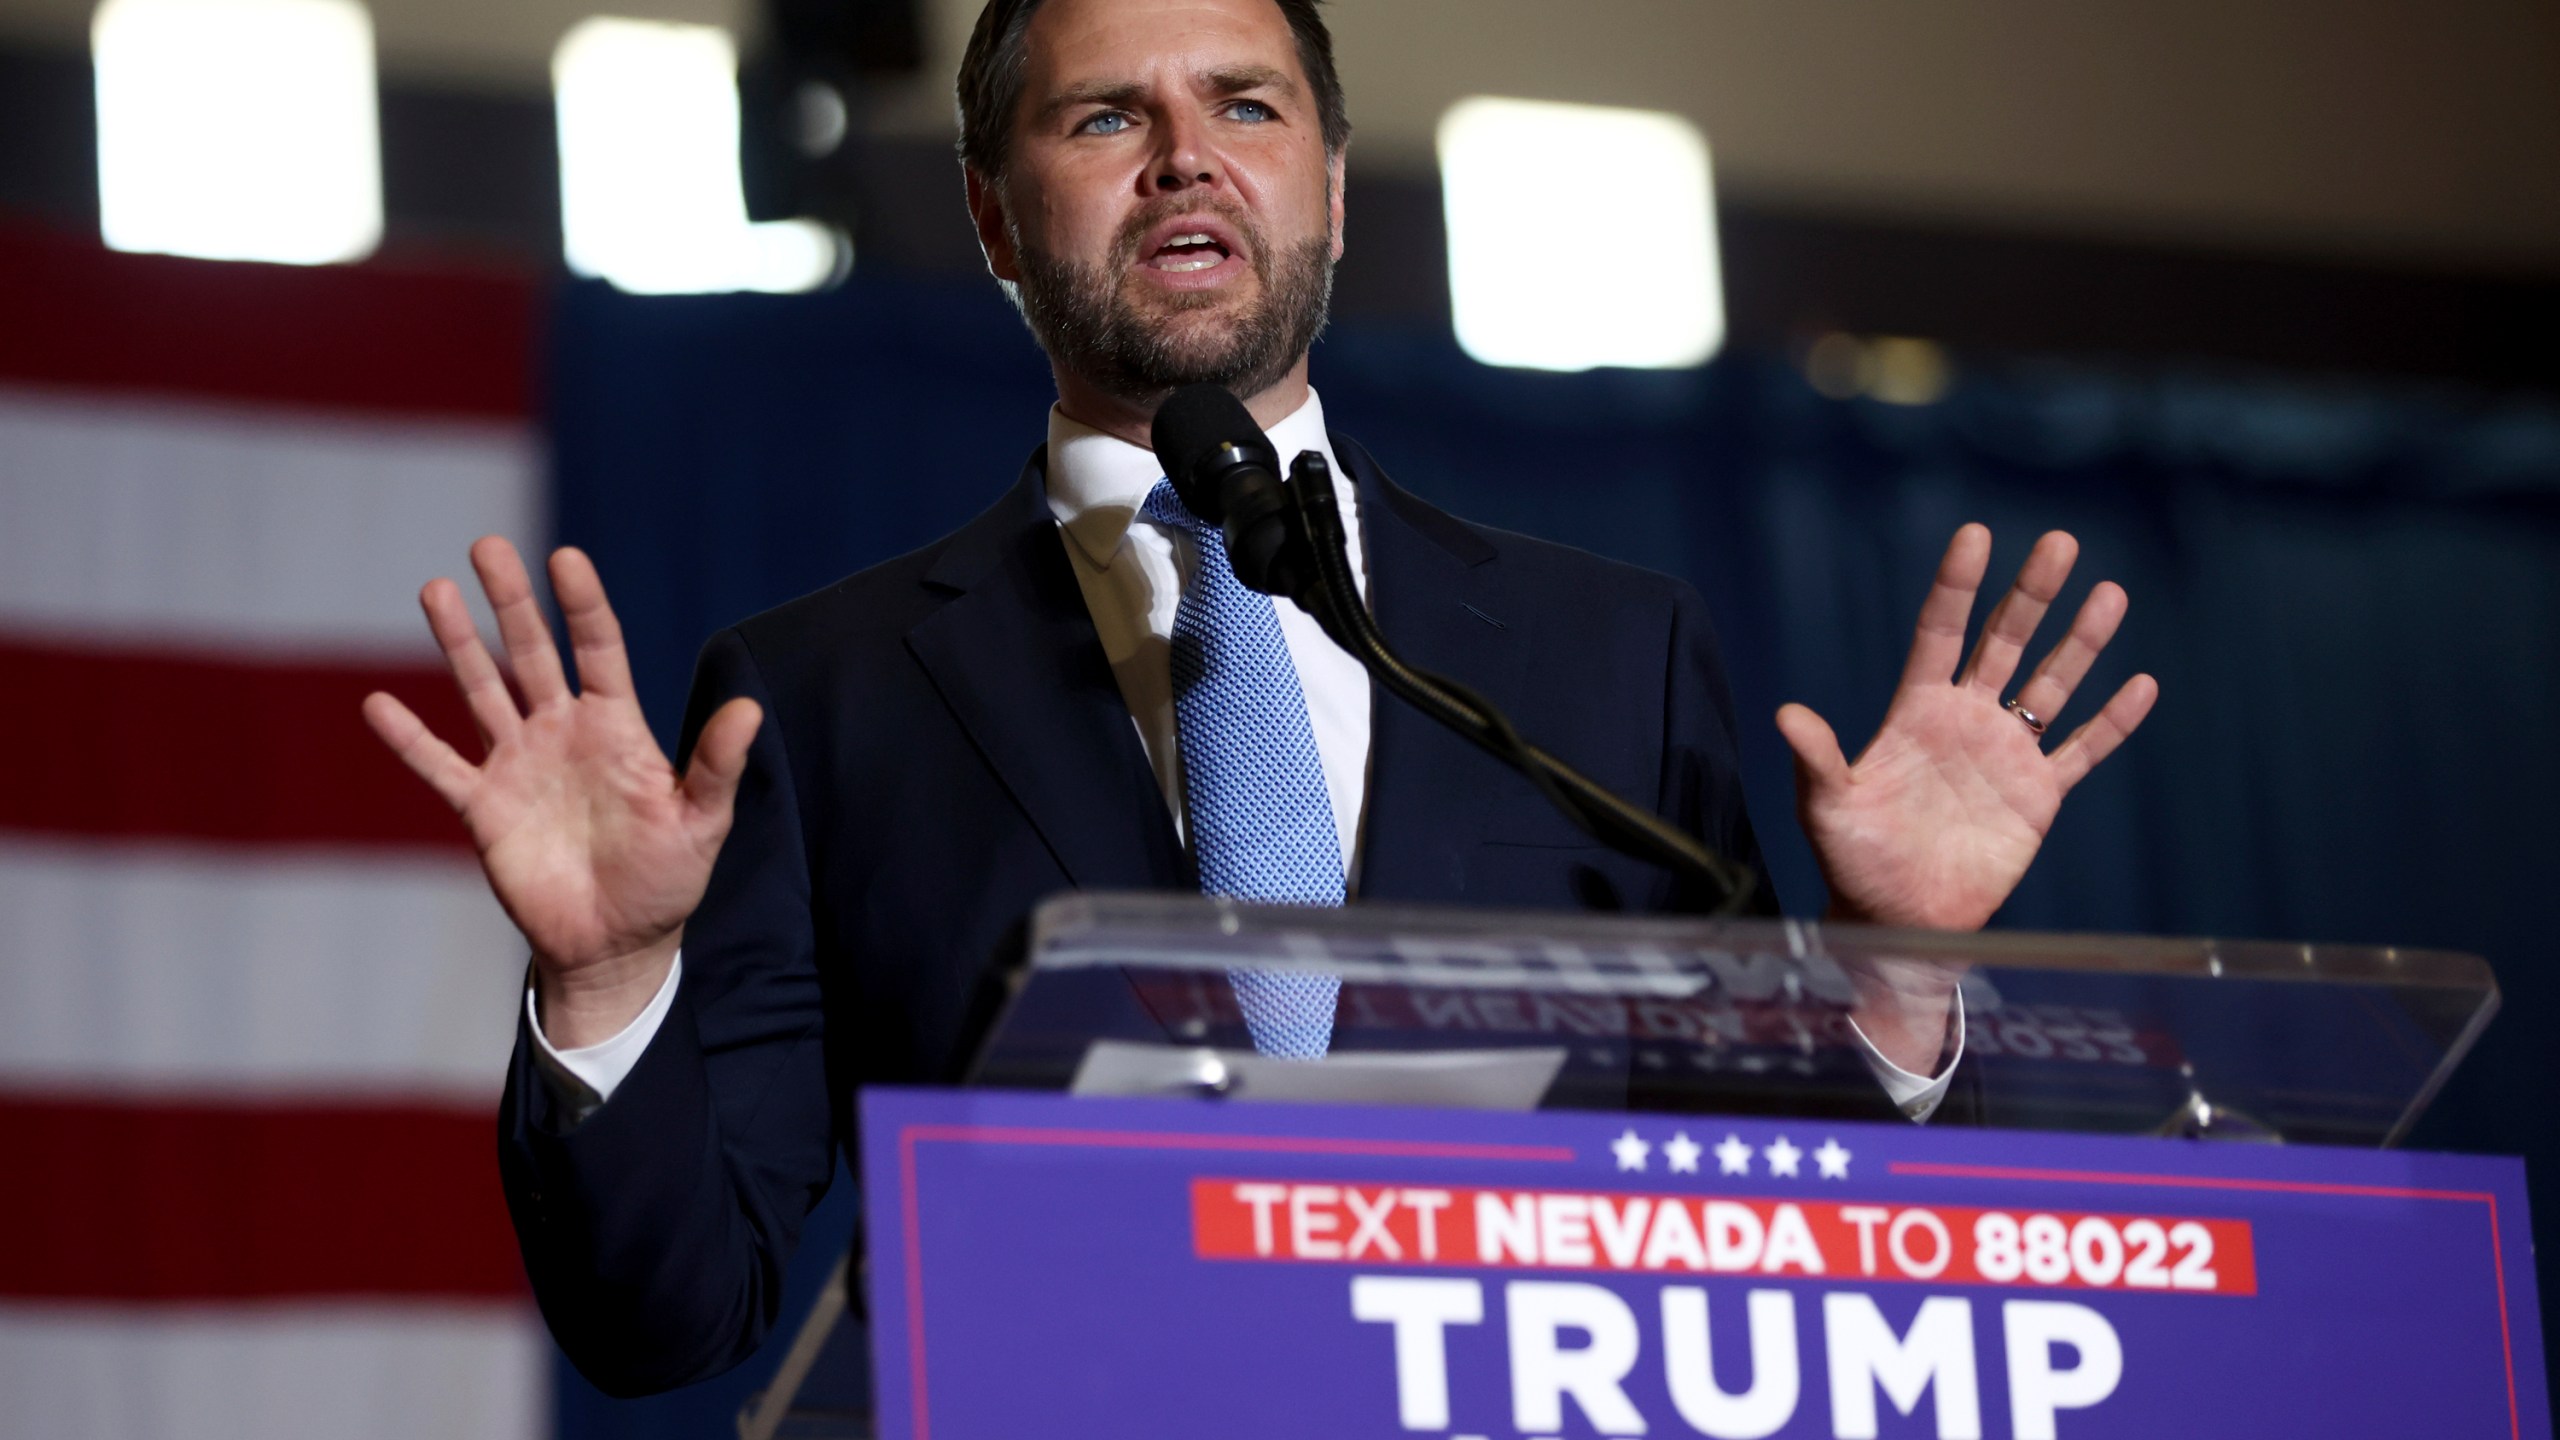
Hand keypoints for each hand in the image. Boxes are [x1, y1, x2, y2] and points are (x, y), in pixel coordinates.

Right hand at [361, 538, 762, 1046]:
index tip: (565, 558)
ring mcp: (519, 766)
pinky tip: (379, 704)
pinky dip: (409, 739)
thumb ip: (717, 765)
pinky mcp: (485, 809)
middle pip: (532, 653)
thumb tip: (751, 709)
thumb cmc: (667, 881)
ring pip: (483, 691)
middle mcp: (562, 733)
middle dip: (510, 601)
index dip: (581, 604)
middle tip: (486, 545)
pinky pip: (440, 766)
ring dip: (458, 644)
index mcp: (615, 728)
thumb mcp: (702, 822)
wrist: (618, 946)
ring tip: (435, 590)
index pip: (597, 649)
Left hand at [1778, 524, 2156, 930]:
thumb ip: (1818, 759)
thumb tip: (1787, 713)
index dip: (1957, 586)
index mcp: (1916, 711)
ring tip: (2111, 593)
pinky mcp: (2039, 794)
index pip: (1939, 633)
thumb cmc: (1854, 862)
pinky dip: (2113, 721)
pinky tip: (2143, 684)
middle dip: (2032, 594)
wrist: (1899, 920)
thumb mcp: (1828, 808)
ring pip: (2053, 684)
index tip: (1975, 536)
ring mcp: (2007, 753)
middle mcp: (1966, 719)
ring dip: (2082, 641)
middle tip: (2060, 542)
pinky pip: (2084, 750)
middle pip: (2005, 642)